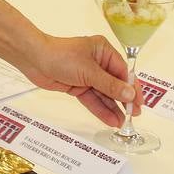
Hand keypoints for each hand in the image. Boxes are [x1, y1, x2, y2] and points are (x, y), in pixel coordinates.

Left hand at [24, 34, 139, 127]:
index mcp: (102, 50)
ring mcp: (87, 75)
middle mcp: (97, 62)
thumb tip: (131, 94)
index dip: (132, 88)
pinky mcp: (78, 86)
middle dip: (124, 99)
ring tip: (123, 123)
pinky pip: (93, 99)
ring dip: (113, 107)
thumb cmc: (62, 57)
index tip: (140, 104)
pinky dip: (101, 109)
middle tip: (134, 116)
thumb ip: (110, 85)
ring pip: (104, 94)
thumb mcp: (89, 71)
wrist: (34, 59)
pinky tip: (111, 120)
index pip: (123, 71)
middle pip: (115, 83)